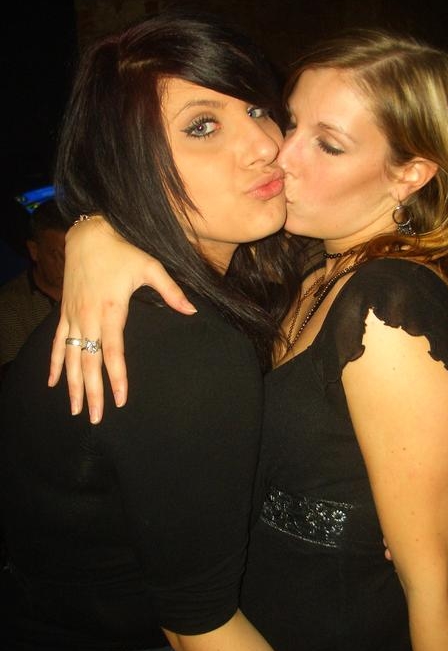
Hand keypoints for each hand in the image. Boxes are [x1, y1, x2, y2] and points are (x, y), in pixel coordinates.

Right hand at [48, 216, 194, 422]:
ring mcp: (74, 315)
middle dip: (92, 392)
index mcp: (112, 309)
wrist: (89, 233)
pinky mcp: (65, 312)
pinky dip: (54, 364)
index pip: (114, 352)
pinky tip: (53, 383)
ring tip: (76, 410)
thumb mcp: (151, 266)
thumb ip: (171, 291)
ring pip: (70, 357)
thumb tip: (192, 311)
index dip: (116, 377)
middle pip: (89, 362)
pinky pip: (57, 343)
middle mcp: (89, 317)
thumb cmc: (123, 250)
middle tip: (95, 418)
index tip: (119, 399)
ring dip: (72, 385)